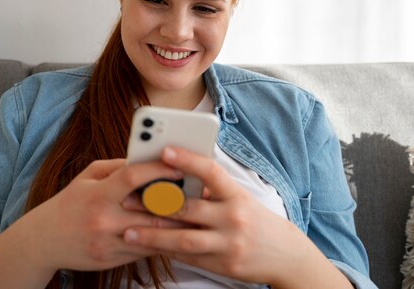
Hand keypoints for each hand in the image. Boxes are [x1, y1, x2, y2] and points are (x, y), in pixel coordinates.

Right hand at [18, 158, 185, 273]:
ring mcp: (108, 242)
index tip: (181, 164)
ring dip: (176, 225)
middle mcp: (103, 218)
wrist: (44, 241)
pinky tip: (176, 232)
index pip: (132, 177)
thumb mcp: (88, 176)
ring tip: (196, 213)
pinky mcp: (112, 260)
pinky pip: (144, 250)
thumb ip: (117, 167)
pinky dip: (161, 241)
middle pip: (150, 210)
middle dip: (178, 201)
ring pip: (152, 235)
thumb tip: (147, 159)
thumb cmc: (70, 203)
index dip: (159, 169)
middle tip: (201, 193)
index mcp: (98, 193)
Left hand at [121, 147, 310, 284]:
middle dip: (155, 204)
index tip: (164, 150)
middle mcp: (233, 217)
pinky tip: (148, 247)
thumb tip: (175, 177)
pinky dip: (167, 251)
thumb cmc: (255, 219)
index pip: (211, 171)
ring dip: (152, 236)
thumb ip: (211, 190)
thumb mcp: (240, 198)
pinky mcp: (223, 264)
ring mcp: (228, 243)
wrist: (286, 255)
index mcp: (236, 194)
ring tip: (128, 233)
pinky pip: (188, 256)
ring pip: (183, 238)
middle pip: (188, 208)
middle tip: (128, 199)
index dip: (187, 159)